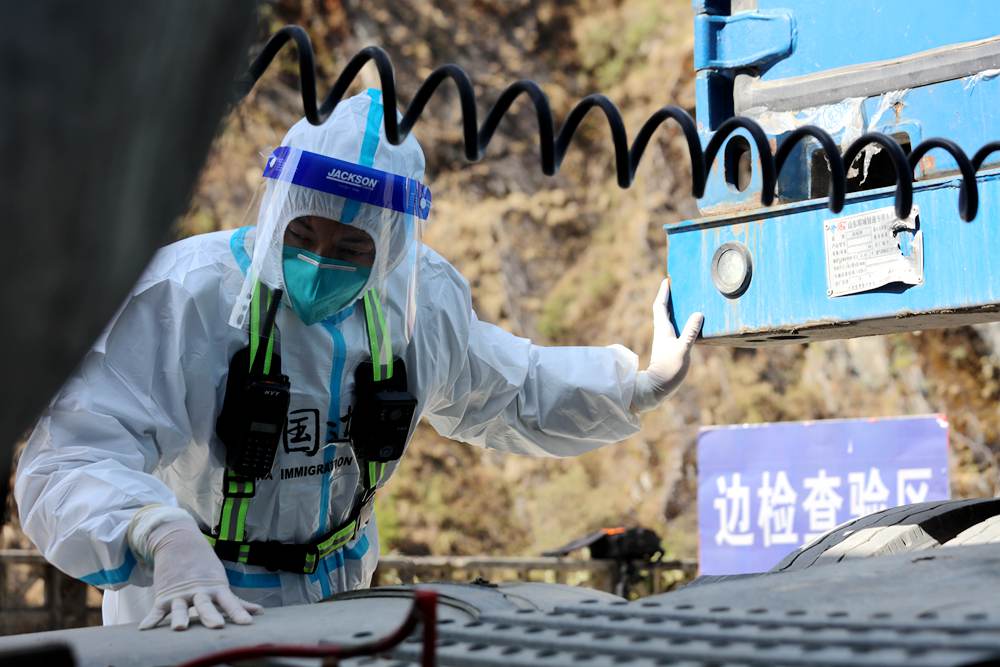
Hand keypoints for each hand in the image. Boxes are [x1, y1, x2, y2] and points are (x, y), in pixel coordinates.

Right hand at [129, 507, 261, 630]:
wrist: (179, 543)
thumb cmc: (204, 568)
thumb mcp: (221, 583)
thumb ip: (236, 601)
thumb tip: (259, 612)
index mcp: (216, 589)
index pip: (230, 602)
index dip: (239, 612)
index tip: (247, 623)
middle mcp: (199, 591)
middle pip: (206, 605)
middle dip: (211, 615)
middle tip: (218, 625)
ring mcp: (180, 593)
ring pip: (180, 607)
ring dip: (179, 617)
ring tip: (179, 628)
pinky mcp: (164, 595)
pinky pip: (157, 610)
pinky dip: (150, 619)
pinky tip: (144, 629)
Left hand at [630, 279, 703, 412]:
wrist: (658, 387)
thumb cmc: (668, 368)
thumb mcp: (682, 349)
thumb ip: (690, 332)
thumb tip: (698, 313)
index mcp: (663, 329)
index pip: (660, 306)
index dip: (663, 293)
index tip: (667, 280)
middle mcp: (662, 333)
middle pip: (663, 310)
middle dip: (669, 297)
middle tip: (677, 287)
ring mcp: (665, 340)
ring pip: (668, 319)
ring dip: (674, 309)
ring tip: (685, 301)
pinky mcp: (669, 348)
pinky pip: (675, 329)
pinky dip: (680, 322)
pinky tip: (689, 324)